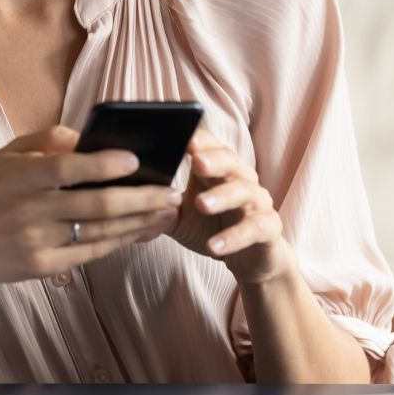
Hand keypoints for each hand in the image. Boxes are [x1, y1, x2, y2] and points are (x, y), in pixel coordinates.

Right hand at [0, 126, 182, 282]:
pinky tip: (141, 231)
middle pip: (94, 206)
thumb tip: (88, 137)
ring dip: (139, 222)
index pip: (66, 168)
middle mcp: (29, 211)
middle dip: (140, 199)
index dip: (102, 164)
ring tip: (167, 212)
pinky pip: (89, 254)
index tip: (135, 159)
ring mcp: (36, 242)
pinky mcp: (40, 268)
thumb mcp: (9, 152)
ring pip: (99, 232)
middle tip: (170, 191)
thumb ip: (48, 138)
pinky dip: (119, 242)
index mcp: (22, 176)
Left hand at [168, 128, 293, 283]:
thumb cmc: (211, 228)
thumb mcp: (181, 216)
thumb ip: (159, 204)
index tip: (180, 135)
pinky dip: (234, 237)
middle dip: (213, 159)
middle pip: (230, 161)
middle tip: (195, 161)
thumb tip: (125, 196)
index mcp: (219, 170)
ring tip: (201, 203)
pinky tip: (214, 246)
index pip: (210, 145)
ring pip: (244, 191)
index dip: (198, 139)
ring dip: (222, 196)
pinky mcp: (268, 228)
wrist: (250, 259)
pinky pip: (254, 228)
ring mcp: (257, 202)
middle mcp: (241, 179)